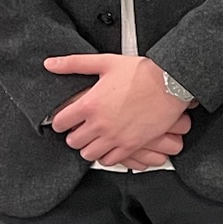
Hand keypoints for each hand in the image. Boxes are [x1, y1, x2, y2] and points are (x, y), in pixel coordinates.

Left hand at [44, 54, 192, 167]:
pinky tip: (110, 145)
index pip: (59, 123)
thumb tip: (51, 64)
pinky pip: (110, 160)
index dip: (60, 121)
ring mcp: (116, 136)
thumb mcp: (105, 62)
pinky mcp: (132, 145)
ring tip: (95, 139)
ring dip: (89, 147)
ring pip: (88, 154)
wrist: (171, 82)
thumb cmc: (142, 72)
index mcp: (90, 104)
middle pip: (73, 141)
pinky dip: (106, 156)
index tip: (66, 119)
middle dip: (74, 135)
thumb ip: (74, 63)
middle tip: (81, 129)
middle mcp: (100, 123)